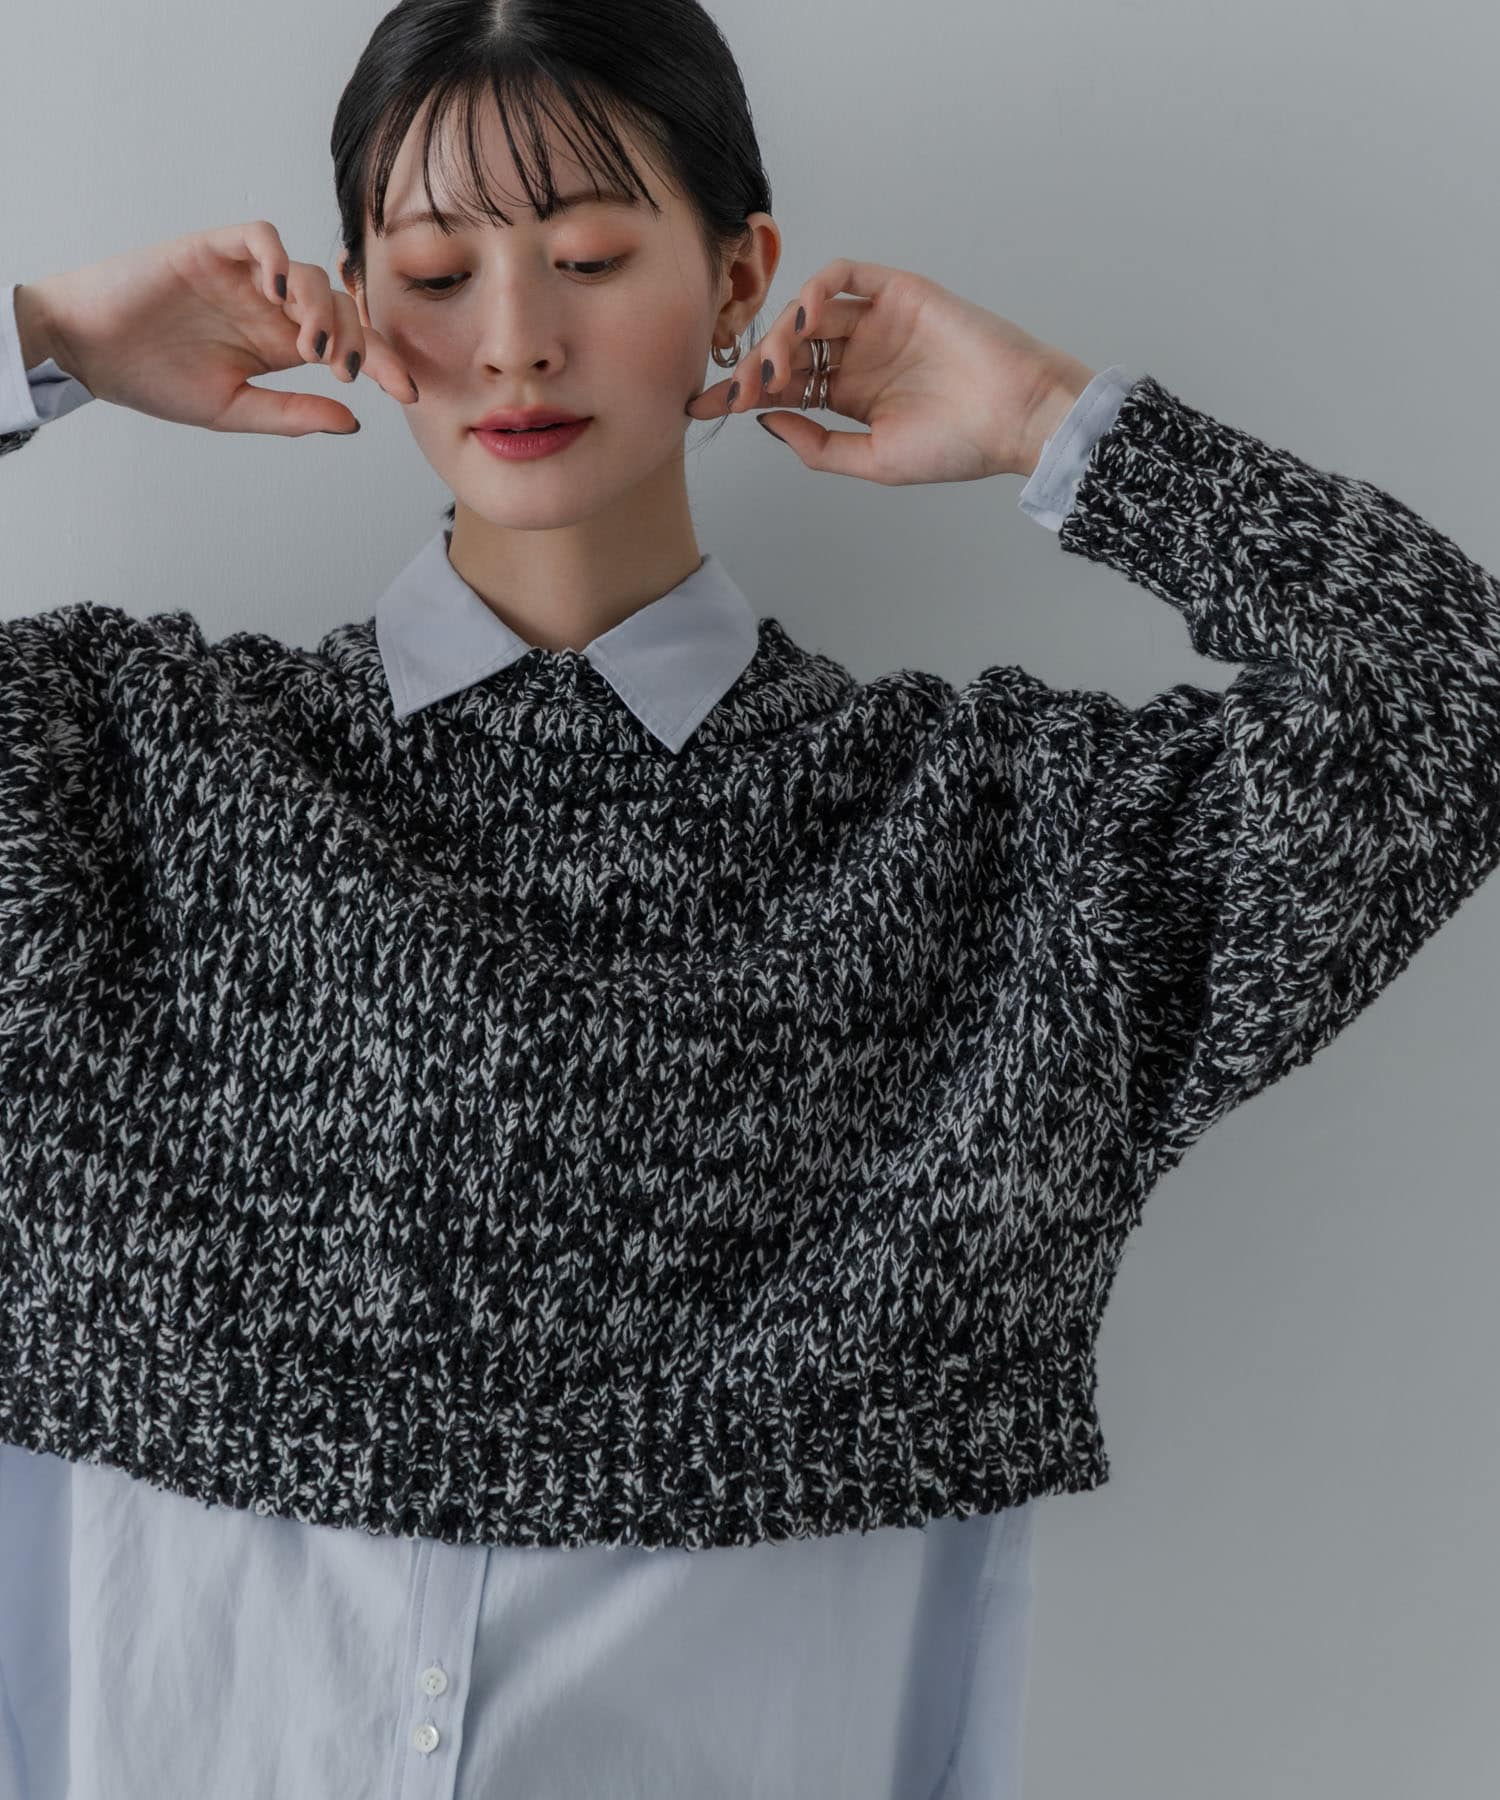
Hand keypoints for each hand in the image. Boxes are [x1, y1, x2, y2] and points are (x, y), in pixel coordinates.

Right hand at [19, 221, 419, 436]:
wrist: (91, 353)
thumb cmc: (155, 380)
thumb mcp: (233, 409)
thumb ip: (292, 414)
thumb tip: (354, 421)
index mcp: (281, 346)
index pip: (350, 345)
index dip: (383, 362)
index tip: (408, 392)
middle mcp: (271, 308)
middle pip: (340, 307)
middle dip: (357, 338)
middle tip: (343, 371)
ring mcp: (245, 277)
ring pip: (307, 274)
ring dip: (321, 310)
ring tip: (308, 348)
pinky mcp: (212, 250)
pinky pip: (260, 237)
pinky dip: (276, 257)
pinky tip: (276, 293)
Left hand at [684, 258, 1096, 483]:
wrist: (1016, 418)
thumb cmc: (957, 447)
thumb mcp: (873, 462)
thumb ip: (817, 446)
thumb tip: (765, 420)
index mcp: (849, 397)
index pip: (784, 386)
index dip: (741, 392)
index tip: (702, 407)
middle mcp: (858, 355)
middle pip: (788, 349)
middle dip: (754, 367)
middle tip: (736, 389)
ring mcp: (877, 321)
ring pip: (809, 313)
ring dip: (781, 335)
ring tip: (773, 367)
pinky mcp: (900, 291)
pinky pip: (846, 274)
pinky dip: (815, 290)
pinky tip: (802, 322)